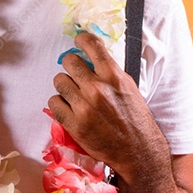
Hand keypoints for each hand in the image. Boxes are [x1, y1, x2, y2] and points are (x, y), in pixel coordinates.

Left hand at [48, 32, 170, 182]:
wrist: (138, 152)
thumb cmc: (136, 119)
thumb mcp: (128, 87)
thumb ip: (109, 72)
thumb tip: (90, 58)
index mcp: (114, 76)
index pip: (91, 45)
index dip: (81, 40)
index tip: (78, 42)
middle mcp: (97, 88)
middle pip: (69, 61)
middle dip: (72, 66)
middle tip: (76, 75)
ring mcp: (84, 106)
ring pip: (59, 81)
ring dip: (65, 86)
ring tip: (74, 95)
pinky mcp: (74, 124)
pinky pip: (53, 102)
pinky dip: (59, 104)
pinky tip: (69, 107)